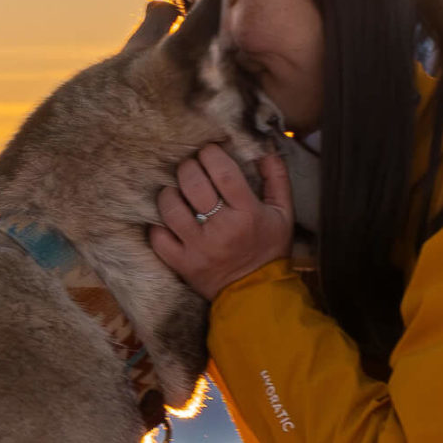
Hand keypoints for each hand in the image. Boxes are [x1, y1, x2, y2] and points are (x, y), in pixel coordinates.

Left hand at [149, 145, 293, 300]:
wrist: (256, 292)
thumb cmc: (270, 249)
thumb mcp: (284, 214)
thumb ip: (277, 180)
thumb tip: (264, 151)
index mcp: (248, 214)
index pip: (224, 173)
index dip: (211, 155)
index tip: (208, 150)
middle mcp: (221, 228)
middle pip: (192, 184)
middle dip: (188, 167)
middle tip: (190, 167)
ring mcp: (198, 247)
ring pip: (170, 207)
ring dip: (169, 192)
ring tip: (176, 190)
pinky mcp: (181, 263)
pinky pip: (158, 236)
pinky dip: (158, 223)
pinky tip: (168, 218)